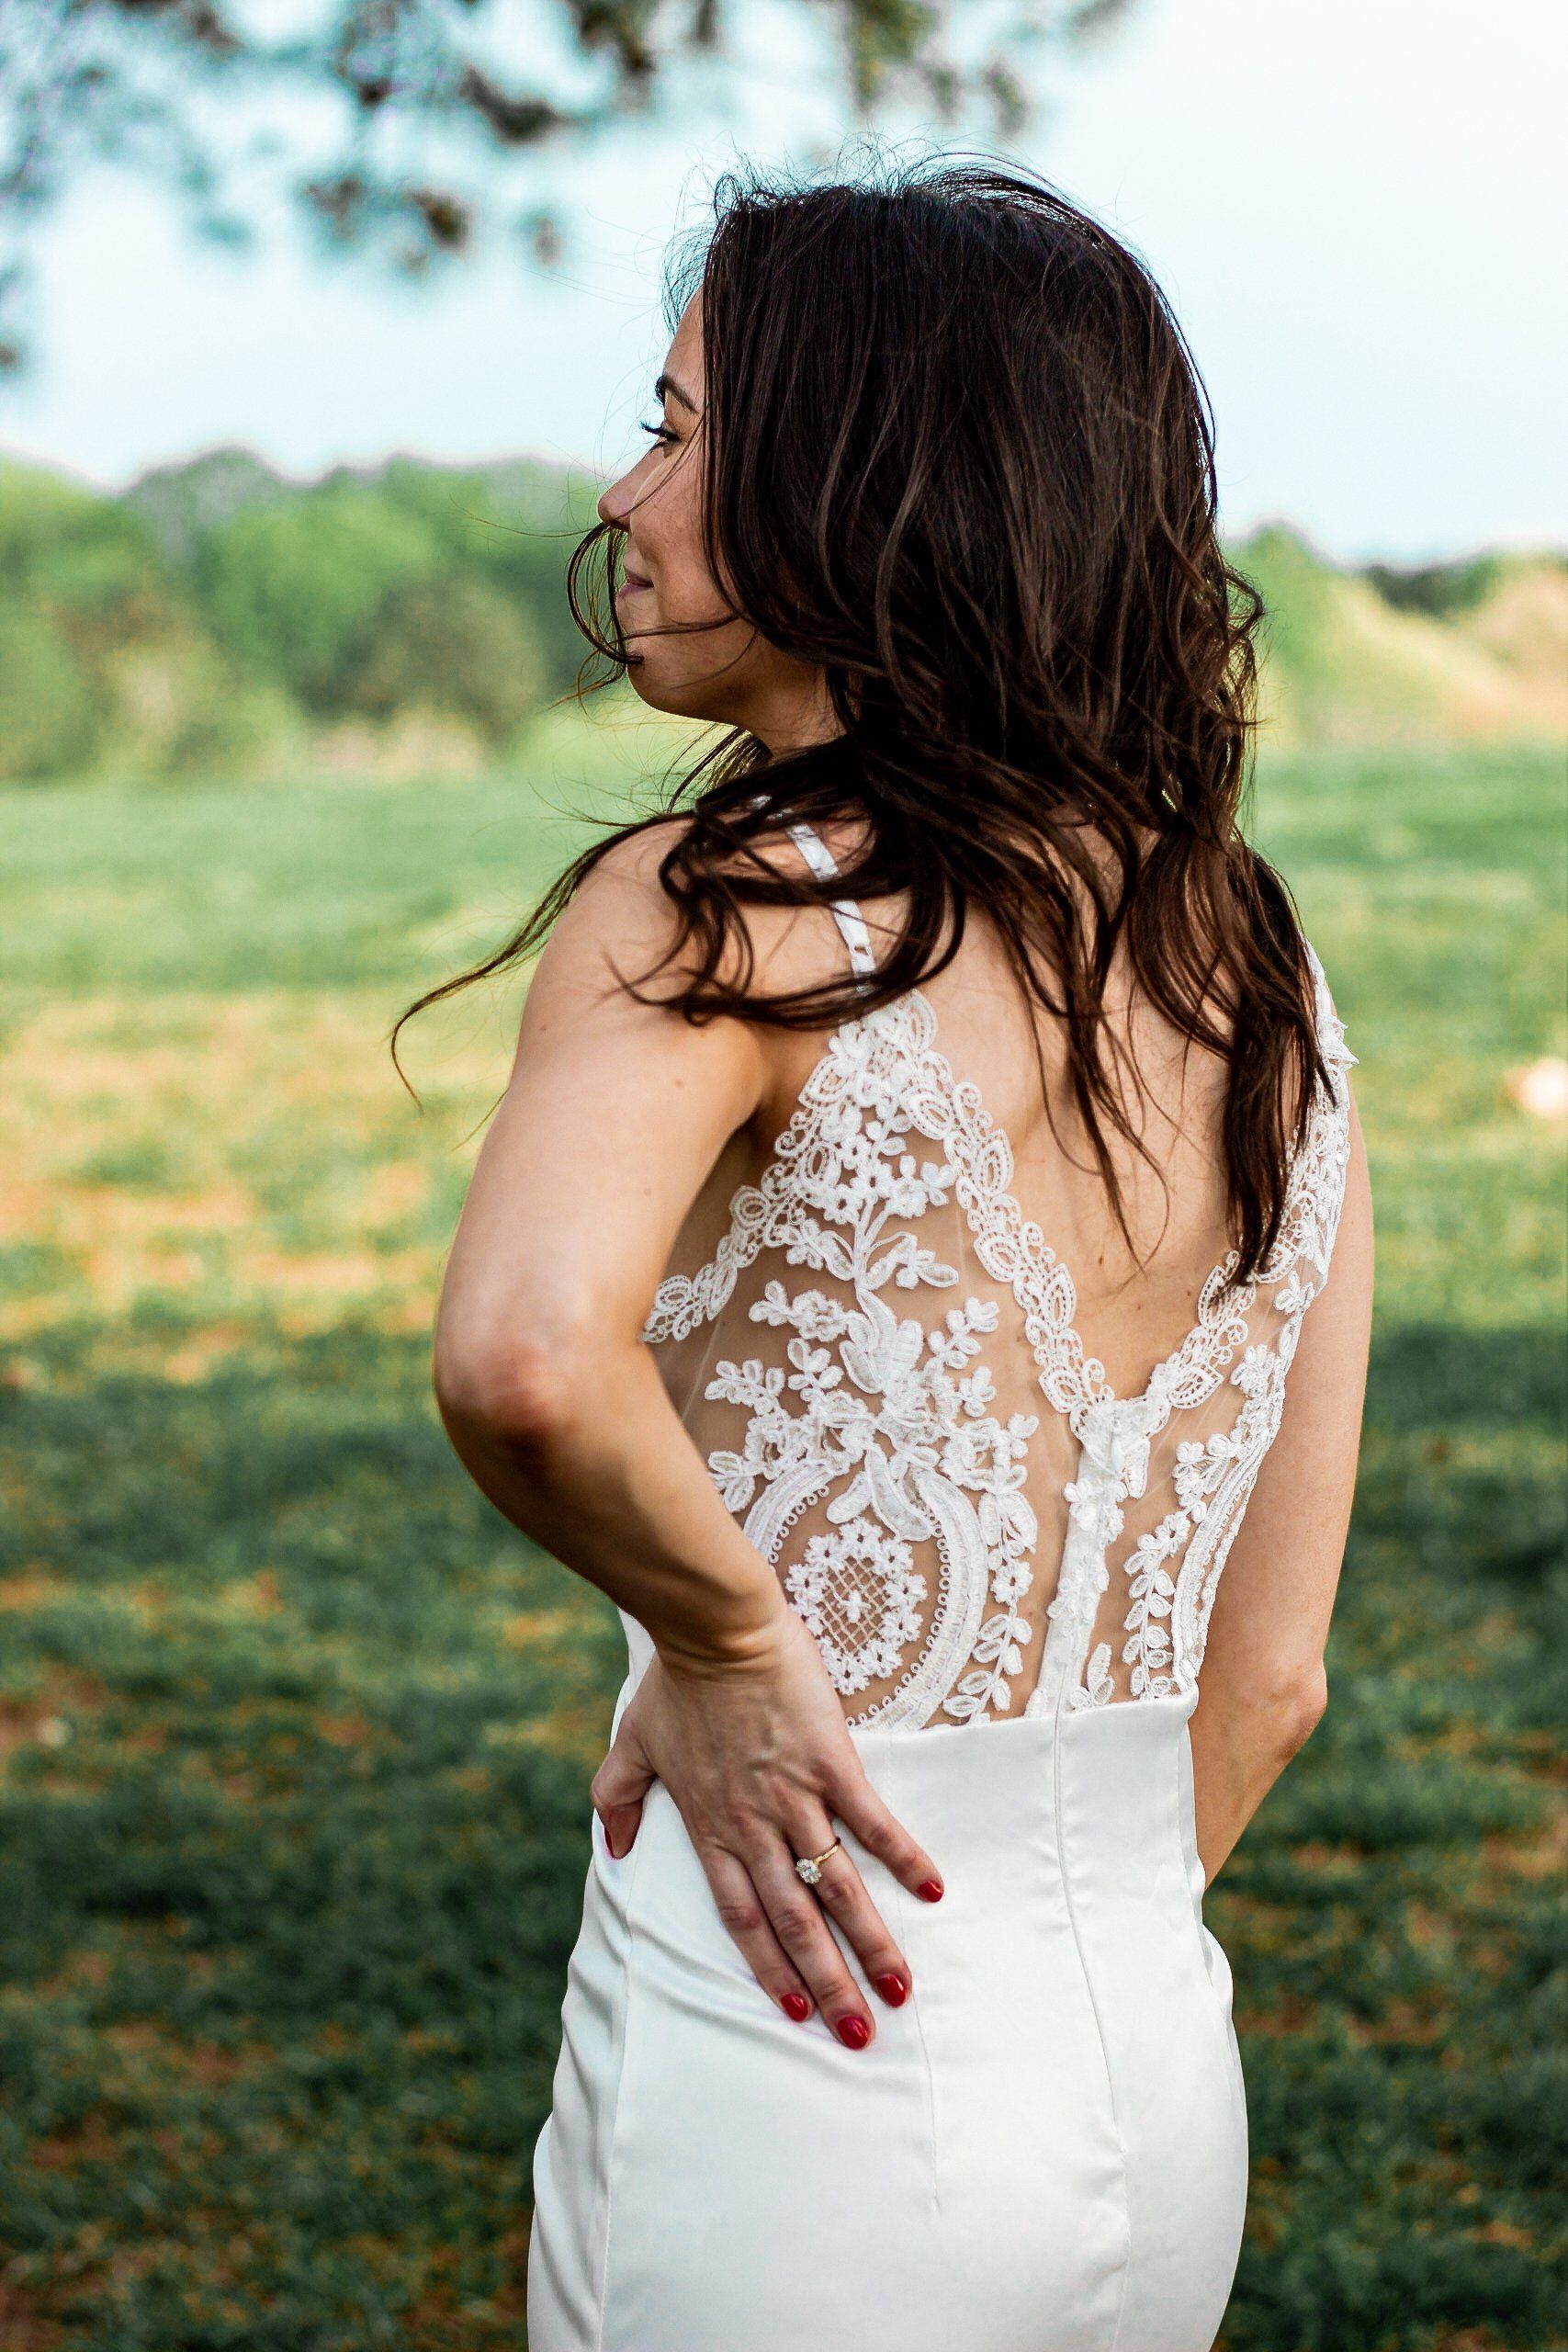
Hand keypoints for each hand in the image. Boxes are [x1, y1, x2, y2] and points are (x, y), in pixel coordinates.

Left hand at [590, 1608, 944, 2047]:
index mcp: (711, 1830)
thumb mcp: (631, 1744)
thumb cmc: (675, 1682)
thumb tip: (614, 1849)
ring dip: (869, 1943)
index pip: (743, 1920)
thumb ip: (617, 1800)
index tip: (795, 2016)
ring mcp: (794, 1797)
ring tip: (899, 1990)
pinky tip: (932, 1892)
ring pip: (835, 1887)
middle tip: (860, 2036)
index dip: (770, 1971)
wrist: (713, 1628)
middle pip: (794, 1922)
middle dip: (829, 1985)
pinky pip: (871, 1821)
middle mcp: (753, 1827)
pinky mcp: (830, 1762)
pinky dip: (902, 1857)